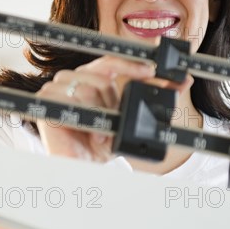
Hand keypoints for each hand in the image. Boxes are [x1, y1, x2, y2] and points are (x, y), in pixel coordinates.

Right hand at [35, 55, 192, 161]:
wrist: (81, 168)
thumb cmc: (101, 144)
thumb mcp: (130, 117)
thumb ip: (152, 96)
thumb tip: (184, 80)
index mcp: (88, 77)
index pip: (110, 60)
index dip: (131, 63)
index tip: (151, 71)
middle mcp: (70, 79)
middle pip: (102, 77)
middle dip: (114, 103)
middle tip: (113, 124)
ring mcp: (55, 87)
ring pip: (90, 89)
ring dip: (101, 114)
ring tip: (101, 133)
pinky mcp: (45, 100)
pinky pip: (73, 98)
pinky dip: (87, 119)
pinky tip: (91, 134)